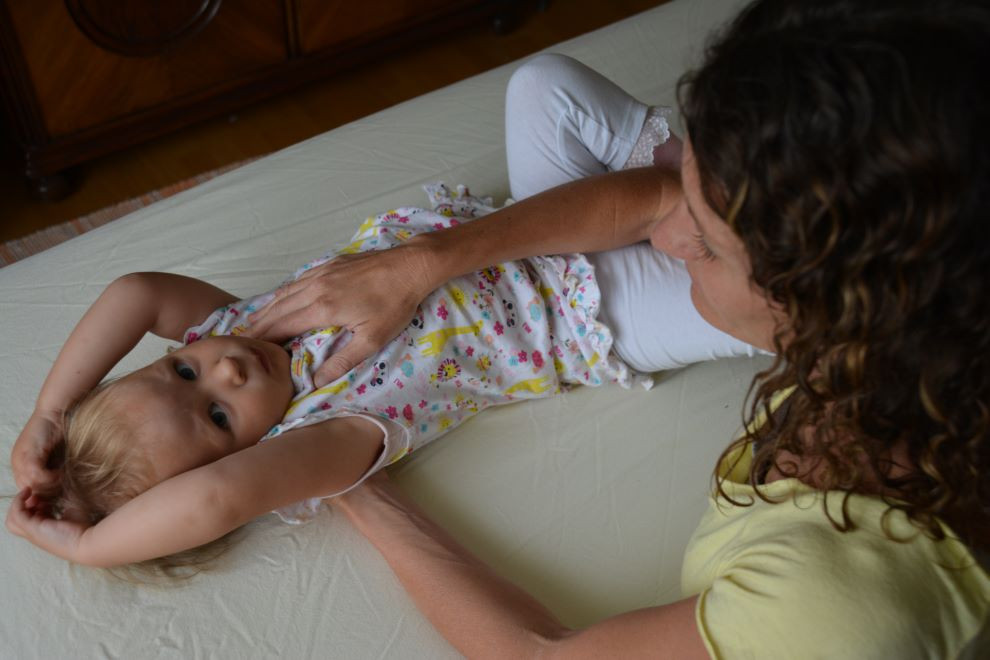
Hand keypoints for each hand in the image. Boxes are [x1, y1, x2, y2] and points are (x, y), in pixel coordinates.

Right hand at [6, 487, 87, 561]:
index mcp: (44, 532)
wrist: (85, 543)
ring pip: (12, 520)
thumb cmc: (83, 530)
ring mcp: (32, 533)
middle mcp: (35, 535)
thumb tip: (63, 490)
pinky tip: (28, 491)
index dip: (33, 507)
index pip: (29, 521)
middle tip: (36, 497)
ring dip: (19, 504)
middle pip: (16, 523)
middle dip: (23, 506)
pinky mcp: (32, 529)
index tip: (44, 498)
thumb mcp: (72, 513)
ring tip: (30, 493)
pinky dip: (19, 501)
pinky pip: (17, 513)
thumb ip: (64, 504)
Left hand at [11, 411, 63, 491]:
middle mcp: (16, 463)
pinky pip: (38, 476)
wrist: (54, 410)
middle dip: (47, 492)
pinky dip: (52, 477)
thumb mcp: (50, 454)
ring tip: (63, 478)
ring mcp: (21, 459)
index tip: (59, 491)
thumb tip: (57, 489)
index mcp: (19, 464)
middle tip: (63, 486)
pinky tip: (62, 472)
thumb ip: (49, 469)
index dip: (42, 493)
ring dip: (51, 485)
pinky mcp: (29, 455)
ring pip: (33, 485)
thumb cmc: (57, 429)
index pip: (26, 488)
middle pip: (29, 489)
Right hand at [244, 244, 435, 386]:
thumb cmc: (395, 304)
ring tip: (252, 322)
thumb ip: (342, 361)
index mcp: (322, 308)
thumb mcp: (372, 339)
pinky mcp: (330, 264)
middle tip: (239, 340)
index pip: (282, 326)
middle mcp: (315, 288)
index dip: (263, 339)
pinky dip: (284, 293)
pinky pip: (298, 281)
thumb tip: (316, 382)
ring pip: (285, 292)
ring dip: (267, 308)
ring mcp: (322, 273)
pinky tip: (281, 298)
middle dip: (257, 325)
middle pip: (277, 309)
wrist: (410, 266)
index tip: (247, 350)